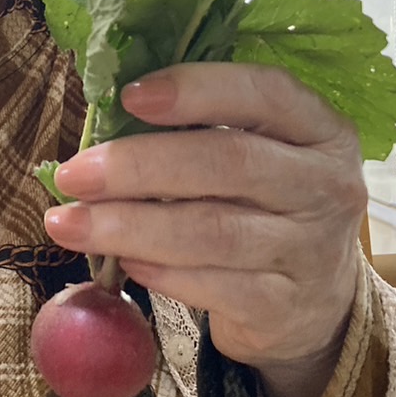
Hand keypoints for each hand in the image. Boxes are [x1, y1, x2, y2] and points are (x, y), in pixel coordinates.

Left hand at [44, 64, 367, 396]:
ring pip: (211, 232)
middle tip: (75, 173)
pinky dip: (157, 271)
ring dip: (130, 226)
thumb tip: (106, 117)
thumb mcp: (259, 155)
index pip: (266, 93)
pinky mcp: (283, 307)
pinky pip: (211, 287)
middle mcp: (325, 186)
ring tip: (70, 223)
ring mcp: (309, 250)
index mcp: (320, 129)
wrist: (315, 302)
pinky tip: (121, 261)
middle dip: (140, 166)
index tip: (130, 96)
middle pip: (228, 163)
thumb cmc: (264, 206)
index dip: (196, 89)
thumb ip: (202, 130)